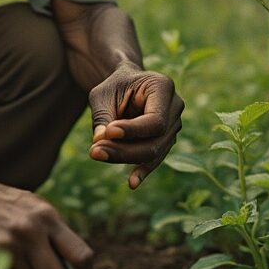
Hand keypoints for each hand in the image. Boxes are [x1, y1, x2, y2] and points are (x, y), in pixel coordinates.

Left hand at [88, 65, 184, 188]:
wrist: (124, 86)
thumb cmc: (112, 86)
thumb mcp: (102, 95)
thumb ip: (102, 116)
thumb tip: (100, 140)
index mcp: (163, 87)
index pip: (155, 120)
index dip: (133, 131)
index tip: (108, 132)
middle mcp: (175, 106)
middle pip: (156, 140)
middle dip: (124, 149)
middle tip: (94, 151)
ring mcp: (174, 125)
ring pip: (154, 152)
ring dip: (125, 157)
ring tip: (97, 155)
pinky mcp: (166, 139)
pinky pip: (155, 158)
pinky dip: (142, 170)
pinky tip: (132, 183)